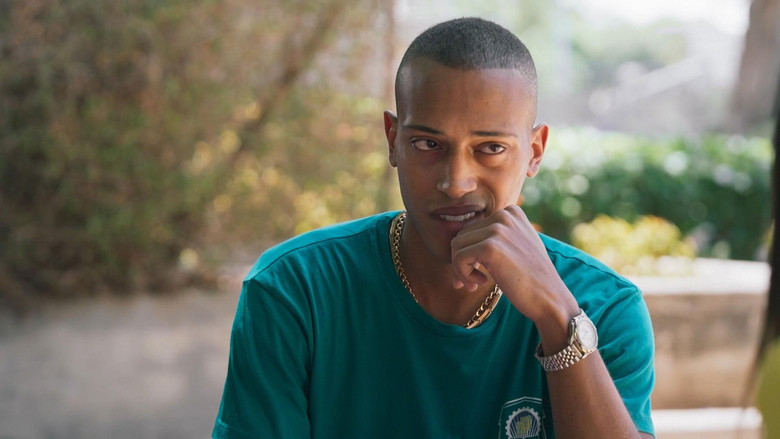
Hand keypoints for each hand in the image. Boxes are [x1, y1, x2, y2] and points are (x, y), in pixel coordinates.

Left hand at [450, 204, 577, 325]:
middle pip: (462, 236)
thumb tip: (458, 239)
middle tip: (473, 282)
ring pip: (456, 246)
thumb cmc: (531, 277)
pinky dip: (463, 274)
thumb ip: (497, 235)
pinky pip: (458, 258)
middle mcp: (504, 216)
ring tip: (475, 283)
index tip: (478, 270)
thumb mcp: (518, 244)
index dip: (470, 251)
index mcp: (511, 212)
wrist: (548, 297)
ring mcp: (497, 230)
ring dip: (461, 269)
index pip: (473, 228)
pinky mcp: (489, 247)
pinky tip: (480, 283)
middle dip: (462, 261)